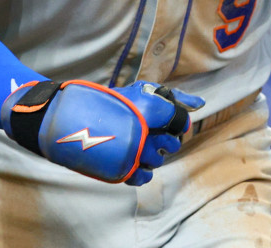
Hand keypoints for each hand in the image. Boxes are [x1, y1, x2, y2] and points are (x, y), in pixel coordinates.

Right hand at [3, 79, 203, 184]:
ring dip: (152, 155)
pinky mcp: (121, 169)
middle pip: (172, 144)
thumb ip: (173, 98)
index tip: (166, 122)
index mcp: (149, 108)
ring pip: (158, 161)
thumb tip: (201, 104)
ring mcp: (132, 152)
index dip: (177, 122)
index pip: (181, 121)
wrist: (69, 116)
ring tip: (137, 145)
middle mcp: (144, 131)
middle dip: (165, 139)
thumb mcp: (141, 92)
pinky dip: (142, 171)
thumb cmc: (108, 101)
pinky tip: (134, 160)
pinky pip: (143, 177)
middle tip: (150, 133)